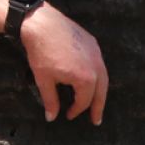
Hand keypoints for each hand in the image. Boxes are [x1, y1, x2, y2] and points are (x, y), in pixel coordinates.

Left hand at [20, 3, 108, 124]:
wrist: (41, 24)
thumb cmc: (41, 52)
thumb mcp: (44, 80)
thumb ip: (51, 101)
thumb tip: (51, 117)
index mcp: (85, 78)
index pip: (84, 101)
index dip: (76, 110)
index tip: (68, 116)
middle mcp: (96, 66)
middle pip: (101, 92)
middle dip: (98, 107)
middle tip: (96, 120)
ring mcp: (96, 53)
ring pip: (103, 77)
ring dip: (100, 91)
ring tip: (97, 102)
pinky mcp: (93, 43)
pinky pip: (99, 63)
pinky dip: (98, 75)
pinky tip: (92, 79)